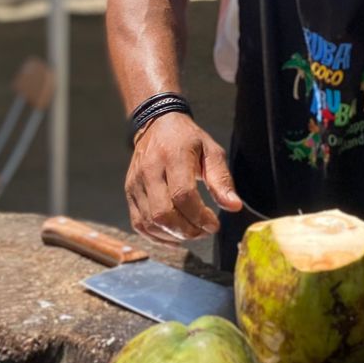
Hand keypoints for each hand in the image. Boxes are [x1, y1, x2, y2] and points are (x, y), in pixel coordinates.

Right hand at [125, 113, 243, 244]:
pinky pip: (139, 224)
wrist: (157, 125)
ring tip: (193, 232)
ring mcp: (135, 183)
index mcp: (173, 156)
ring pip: (149, 222)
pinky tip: (175, 236)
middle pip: (163, 213)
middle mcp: (149, 170)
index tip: (214, 224)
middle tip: (204, 231)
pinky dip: (157, 237)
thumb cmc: (188, 140)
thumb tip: (233, 207)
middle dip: (187, 230)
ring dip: (174, 236)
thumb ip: (222, 179)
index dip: (199, 216)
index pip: (182, 195)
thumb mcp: (212, 151)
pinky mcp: (129, 192)